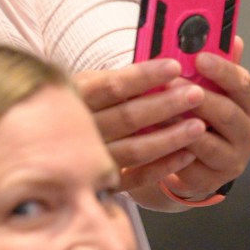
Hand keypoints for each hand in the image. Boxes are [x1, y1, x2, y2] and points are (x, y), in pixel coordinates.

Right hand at [75, 59, 206, 191]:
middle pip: (129, 117)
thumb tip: (162, 70)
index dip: (145, 76)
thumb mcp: (83, 85)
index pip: (113, 86)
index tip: (175, 67)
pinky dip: (164, 167)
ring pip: (137, 150)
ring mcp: (93, 159)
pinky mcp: (106, 182)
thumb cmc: (75, 106)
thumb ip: (114, 80)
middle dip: (166, 104)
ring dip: (171, 137)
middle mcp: (81, 131)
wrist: (50, 144)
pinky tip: (187, 155)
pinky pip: (139, 177)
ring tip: (199, 125)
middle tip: (196, 93)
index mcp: (74, 99)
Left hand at [164, 35, 249, 199]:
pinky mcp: (210, 180)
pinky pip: (189, 164)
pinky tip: (152, 136)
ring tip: (158, 109)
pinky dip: (170, 149)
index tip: (200, 56)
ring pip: (207, 141)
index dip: (222, 70)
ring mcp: (232, 159)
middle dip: (197, 97)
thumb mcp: (209, 86)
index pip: (243, 84)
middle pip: (228, 114)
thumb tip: (231, 36)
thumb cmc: (200, 111)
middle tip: (171, 83)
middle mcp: (249, 133)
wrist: (196, 158)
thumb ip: (215, 65)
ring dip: (181, 125)